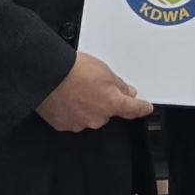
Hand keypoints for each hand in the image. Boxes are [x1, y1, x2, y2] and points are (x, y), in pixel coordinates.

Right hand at [37, 52, 153, 131]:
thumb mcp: (104, 70)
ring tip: (74, 90)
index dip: (141, 108)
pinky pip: (71, 119)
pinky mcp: (63, 125)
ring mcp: (80, 124)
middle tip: (91, 87)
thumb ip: (118, 84)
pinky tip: (63, 98)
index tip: (146, 108)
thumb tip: (127, 92)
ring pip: (89, 117)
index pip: (133, 109)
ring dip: (85, 107)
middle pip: (107, 113)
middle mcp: (98, 118)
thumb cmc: (75, 69)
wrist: (47, 74)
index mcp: (112, 103)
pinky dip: (70, 111)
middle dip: (103, 102)